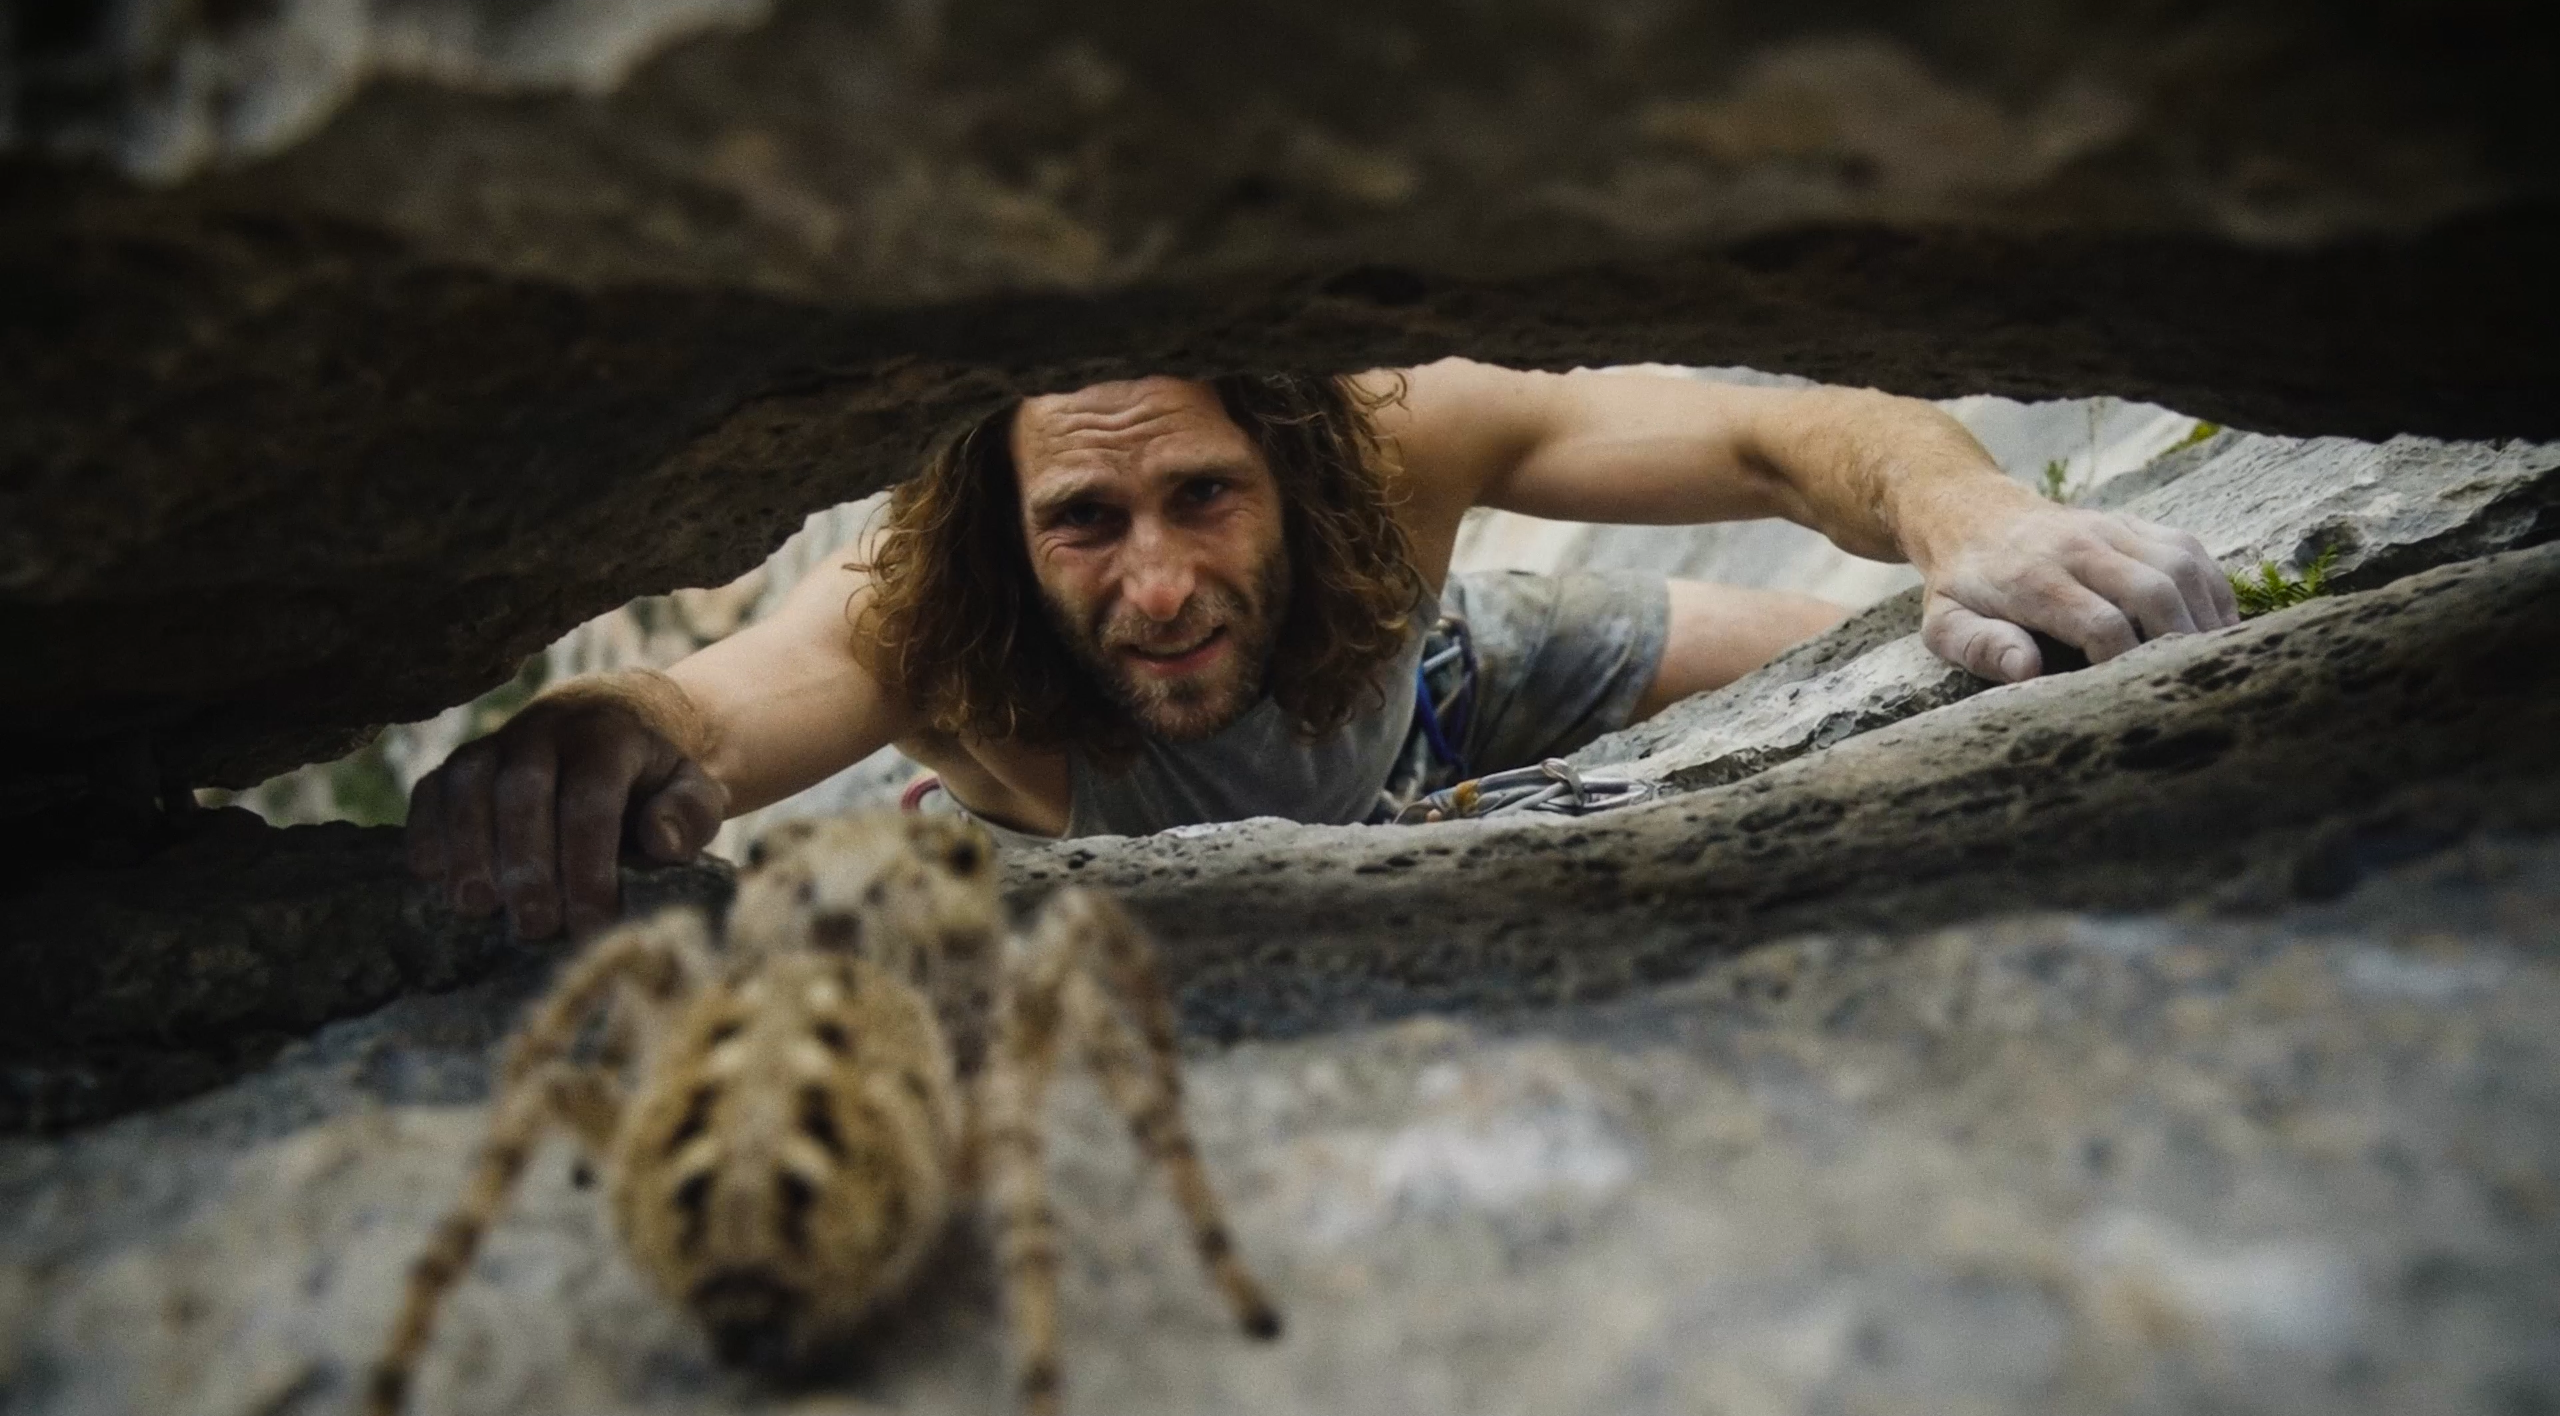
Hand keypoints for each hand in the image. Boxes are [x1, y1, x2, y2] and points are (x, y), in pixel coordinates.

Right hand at [405, 690, 727, 939]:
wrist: (616, 720)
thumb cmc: (655, 777)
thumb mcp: (692, 789)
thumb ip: (689, 813)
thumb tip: (661, 842)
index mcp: (608, 736)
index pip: (591, 799)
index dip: (589, 863)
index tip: (592, 922)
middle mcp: (546, 730)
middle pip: (524, 792)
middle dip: (527, 862)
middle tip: (534, 926)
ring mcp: (497, 743)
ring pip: (470, 785)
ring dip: (468, 848)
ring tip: (475, 906)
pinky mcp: (461, 763)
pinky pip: (432, 788)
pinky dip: (425, 828)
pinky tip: (429, 873)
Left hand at [1918, 501, 2239, 681]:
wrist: (1971, 516)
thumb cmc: (1963, 586)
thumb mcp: (1945, 624)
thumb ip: (1980, 646)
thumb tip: (2027, 670)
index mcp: (2034, 580)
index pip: (2101, 623)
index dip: (2125, 663)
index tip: (2128, 694)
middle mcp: (2079, 548)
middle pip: (2154, 592)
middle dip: (2177, 644)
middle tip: (2185, 685)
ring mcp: (2110, 529)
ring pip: (2180, 567)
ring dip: (2204, 617)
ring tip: (2209, 662)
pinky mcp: (2132, 524)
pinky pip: (2189, 550)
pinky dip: (2210, 589)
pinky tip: (2214, 627)